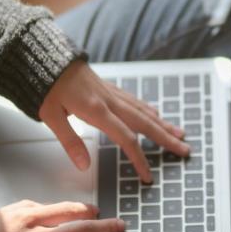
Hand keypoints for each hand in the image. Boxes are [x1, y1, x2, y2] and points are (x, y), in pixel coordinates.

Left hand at [39, 60, 189, 181]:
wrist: (45, 55)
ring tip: (179, 133)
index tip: (148, 176)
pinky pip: (135, 101)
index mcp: (97, 111)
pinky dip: (149, 110)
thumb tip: (84, 166)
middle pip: (145, 123)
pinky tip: (156, 113)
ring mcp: (111, 93)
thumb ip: (70, 141)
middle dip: (166, 139)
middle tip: (184, 150)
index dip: (139, 159)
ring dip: (163, 124)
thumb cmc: (46, 85)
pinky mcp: (108, 87)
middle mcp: (110, 101)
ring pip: (143, 111)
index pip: (126, 139)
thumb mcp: (51, 116)